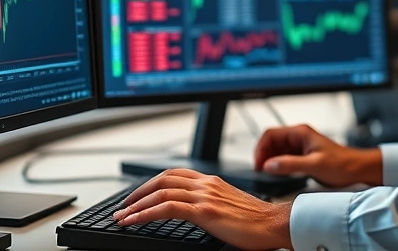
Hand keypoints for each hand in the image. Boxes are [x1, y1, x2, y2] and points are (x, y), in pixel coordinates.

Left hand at [113, 168, 292, 250]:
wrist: (275, 224)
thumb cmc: (257, 220)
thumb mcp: (230, 205)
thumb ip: (212, 203)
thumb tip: (195, 212)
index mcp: (212, 181)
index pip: (174, 174)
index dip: (151, 183)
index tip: (138, 196)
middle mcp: (206, 184)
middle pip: (162, 179)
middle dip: (138, 192)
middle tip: (123, 206)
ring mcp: (205, 196)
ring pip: (160, 192)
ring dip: (136, 205)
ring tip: (122, 216)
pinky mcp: (204, 211)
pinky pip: (166, 208)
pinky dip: (145, 214)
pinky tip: (134, 221)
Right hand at [254, 124, 382, 187]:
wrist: (358, 169)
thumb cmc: (342, 164)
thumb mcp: (314, 165)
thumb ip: (290, 164)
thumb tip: (269, 165)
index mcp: (300, 133)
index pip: (271, 134)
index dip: (261, 148)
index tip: (258, 163)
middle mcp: (300, 137)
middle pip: (272, 142)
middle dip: (264, 155)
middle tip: (261, 170)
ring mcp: (302, 147)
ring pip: (278, 150)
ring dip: (271, 160)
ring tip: (269, 173)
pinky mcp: (304, 156)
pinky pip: (285, 158)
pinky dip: (279, 165)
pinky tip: (280, 174)